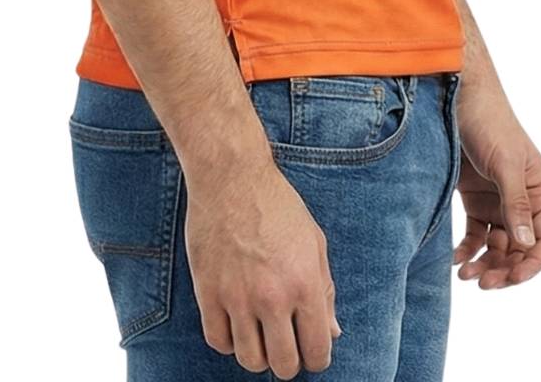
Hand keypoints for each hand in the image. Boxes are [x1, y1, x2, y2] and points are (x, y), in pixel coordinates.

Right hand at [184, 151, 341, 375]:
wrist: (231, 177)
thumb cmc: (277, 206)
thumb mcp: (314, 242)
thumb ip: (325, 292)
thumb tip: (332, 333)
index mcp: (305, 284)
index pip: (317, 352)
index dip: (316, 358)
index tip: (310, 351)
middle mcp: (273, 297)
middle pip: (283, 365)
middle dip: (288, 362)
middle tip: (285, 345)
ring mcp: (238, 297)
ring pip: (250, 361)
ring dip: (258, 354)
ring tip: (259, 334)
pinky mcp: (208, 293)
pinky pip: (219, 342)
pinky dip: (229, 341)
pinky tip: (235, 323)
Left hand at [452, 92, 540, 289]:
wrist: (457, 97)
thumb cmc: (490, 123)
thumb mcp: (505, 163)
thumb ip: (516, 203)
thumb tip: (526, 244)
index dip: (532, 264)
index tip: (512, 278)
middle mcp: (523, 201)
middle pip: (520, 250)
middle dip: (504, 270)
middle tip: (482, 282)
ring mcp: (498, 202)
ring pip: (497, 248)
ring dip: (485, 264)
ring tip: (465, 275)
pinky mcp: (475, 200)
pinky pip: (476, 235)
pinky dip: (467, 249)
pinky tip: (454, 259)